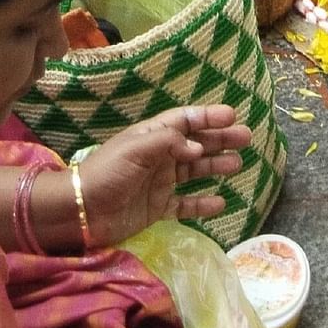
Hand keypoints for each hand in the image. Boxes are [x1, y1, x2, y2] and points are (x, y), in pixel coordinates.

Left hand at [78, 105, 249, 243]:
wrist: (81, 211)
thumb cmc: (106, 173)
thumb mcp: (134, 150)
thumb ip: (167, 143)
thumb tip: (198, 147)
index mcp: (152, 137)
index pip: (185, 121)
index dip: (207, 117)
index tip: (232, 115)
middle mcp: (159, 157)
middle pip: (196, 144)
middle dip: (220, 139)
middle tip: (246, 138)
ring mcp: (159, 183)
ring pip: (194, 171)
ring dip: (216, 166)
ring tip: (238, 164)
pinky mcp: (157, 208)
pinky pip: (185, 204)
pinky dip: (202, 204)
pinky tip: (220, 202)